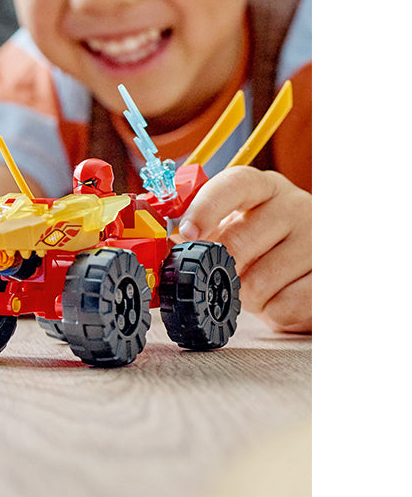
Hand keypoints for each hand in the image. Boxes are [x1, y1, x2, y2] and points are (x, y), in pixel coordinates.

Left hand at [175, 166, 310, 332]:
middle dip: (220, 269)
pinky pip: (285, 306)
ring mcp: (319, 241)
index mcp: (265, 187)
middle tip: (225, 274)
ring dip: (247, 296)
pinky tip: (281, 297)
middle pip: (238, 242)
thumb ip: (203, 228)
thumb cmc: (264, 247)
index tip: (189, 233)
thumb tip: (165, 242)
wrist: (316, 271)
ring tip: (259, 286)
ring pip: (258, 282)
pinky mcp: (331, 278)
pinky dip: (273, 312)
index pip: (235, 184)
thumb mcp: (236, 226)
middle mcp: (295, 206)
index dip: (206, 208)